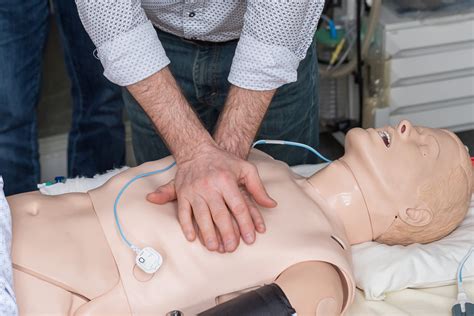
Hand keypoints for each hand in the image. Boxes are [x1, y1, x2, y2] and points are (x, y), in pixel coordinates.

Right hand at [147, 144, 276, 251]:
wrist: (197, 150)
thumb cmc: (224, 162)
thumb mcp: (246, 168)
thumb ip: (258, 188)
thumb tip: (271, 205)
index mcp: (227, 180)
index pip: (238, 206)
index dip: (245, 224)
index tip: (250, 238)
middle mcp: (210, 186)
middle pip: (220, 214)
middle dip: (227, 233)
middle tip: (232, 248)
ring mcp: (194, 191)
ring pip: (201, 216)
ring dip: (207, 233)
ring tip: (215, 248)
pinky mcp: (182, 194)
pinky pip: (183, 212)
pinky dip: (186, 226)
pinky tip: (192, 238)